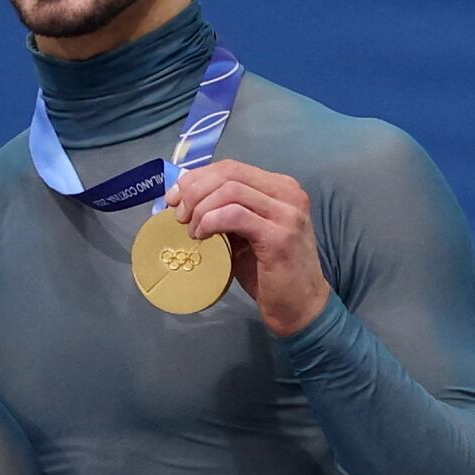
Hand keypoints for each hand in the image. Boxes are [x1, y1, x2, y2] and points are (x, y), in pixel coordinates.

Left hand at [163, 159, 330, 334]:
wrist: (300, 307)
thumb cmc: (271, 273)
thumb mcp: (246, 234)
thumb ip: (226, 212)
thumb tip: (187, 199)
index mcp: (281, 187)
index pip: (232, 168)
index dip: (197, 177)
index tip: (174, 197)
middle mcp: (288, 193)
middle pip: (229, 174)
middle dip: (194, 190)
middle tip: (179, 215)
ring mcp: (286, 213)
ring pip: (230, 191)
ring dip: (201, 208)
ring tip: (192, 230)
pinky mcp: (279, 236)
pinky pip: (235, 215)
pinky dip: (211, 221)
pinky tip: (202, 236)